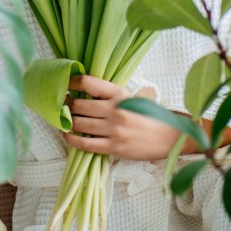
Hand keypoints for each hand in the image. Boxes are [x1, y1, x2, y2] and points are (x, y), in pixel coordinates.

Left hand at [61, 75, 179, 161]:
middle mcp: (115, 110)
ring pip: (79, 124)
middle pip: (79, 105)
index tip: (64, 85)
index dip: (71, 83)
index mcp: (119, 94)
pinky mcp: (114, 147)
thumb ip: (108, 95)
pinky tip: (66, 135)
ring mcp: (114, 129)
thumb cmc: (147, 116)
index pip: (88, 83)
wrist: (168, 137)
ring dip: (67, 121)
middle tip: (61, 105)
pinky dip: (71, 139)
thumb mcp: (129, 98)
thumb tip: (81, 93)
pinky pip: (85, 143)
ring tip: (62, 119)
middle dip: (66, 105)